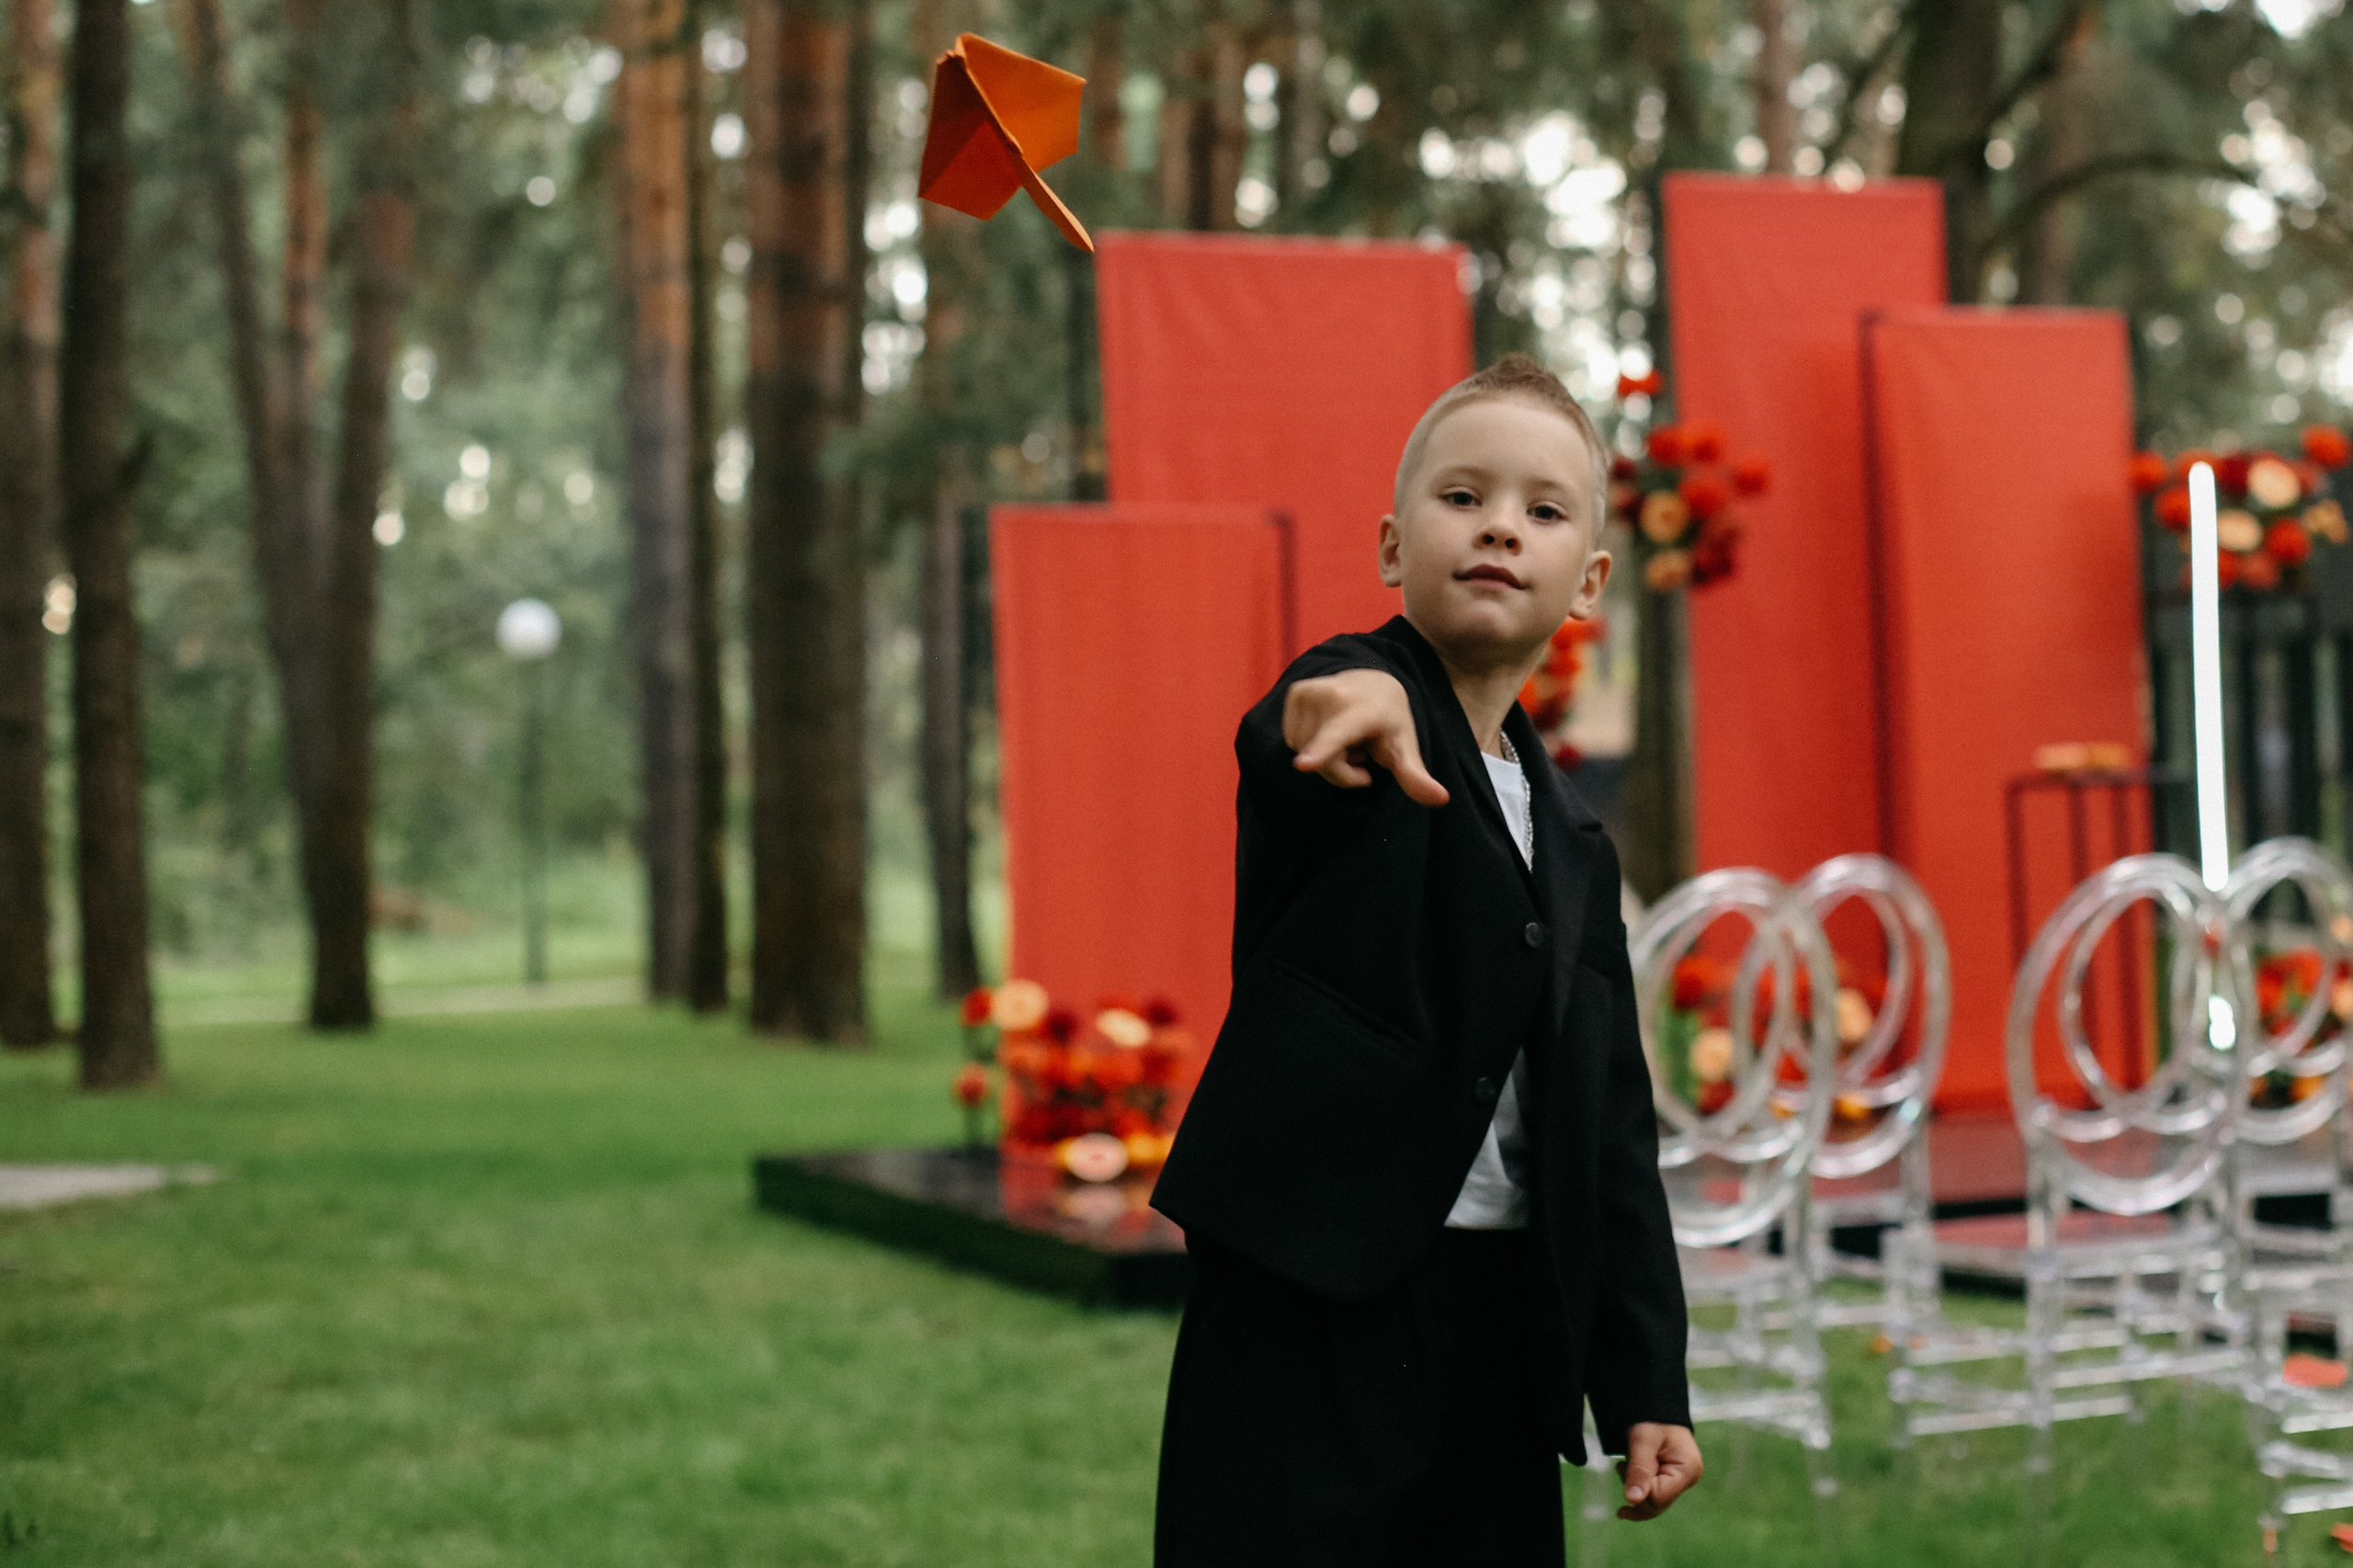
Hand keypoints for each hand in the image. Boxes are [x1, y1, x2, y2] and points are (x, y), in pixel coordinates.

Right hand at [1281, 669, 1448, 806]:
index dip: (1321, 752)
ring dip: (1326, 757)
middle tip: (1362, 754)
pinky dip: (1311, 745)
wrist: (1374, 680)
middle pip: (1324, 762)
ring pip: (1304, 752)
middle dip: (1342, 771)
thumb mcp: (1405, 748)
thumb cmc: (1390, 721)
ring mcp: (1310, 690)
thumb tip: (1442, 799)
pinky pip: (1293, 740)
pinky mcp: (1295, 691)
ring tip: (1347, 739)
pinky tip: (1330, 731)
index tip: (1302, 765)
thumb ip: (1416, 777)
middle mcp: (1334, 695)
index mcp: (1364, 710)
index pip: (1339, 735)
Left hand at [1616, 1423, 1702, 1520]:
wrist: (1655, 1407)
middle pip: (1657, 1504)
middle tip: (1622, 1466)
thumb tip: (1632, 1500)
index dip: (1639, 1488)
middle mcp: (1688, 1479)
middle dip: (1635, 1490)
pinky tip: (1627, 1474)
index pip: (1658, 1497)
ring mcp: (1680, 1481)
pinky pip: (1653, 1494)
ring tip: (1625, 1464)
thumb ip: (1639, 1470)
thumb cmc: (1650, 1418)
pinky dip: (1637, 1487)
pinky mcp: (1671, 1480)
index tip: (1624, 1466)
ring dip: (1634, 1487)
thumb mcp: (1642, 1441)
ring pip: (1653, 1502)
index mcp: (1687, 1470)